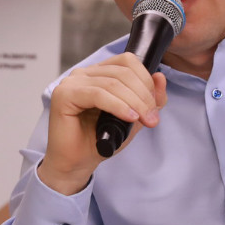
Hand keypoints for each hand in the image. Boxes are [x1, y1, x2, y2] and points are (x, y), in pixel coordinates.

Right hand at [38, 53, 167, 194]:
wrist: (77, 162)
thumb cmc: (100, 140)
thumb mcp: (134, 117)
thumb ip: (150, 99)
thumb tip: (160, 77)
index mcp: (98, 73)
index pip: (127, 61)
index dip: (146, 80)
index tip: (154, 105)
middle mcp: (83, 74)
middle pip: (122, 72)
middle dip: (143, 95)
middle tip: (152, 117)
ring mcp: (72, 82)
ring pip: (112, 83)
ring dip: (134, 102)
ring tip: (143, 120)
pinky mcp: (64, 95)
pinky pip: (97, 94)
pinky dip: (117, 106)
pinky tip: (128, 117)